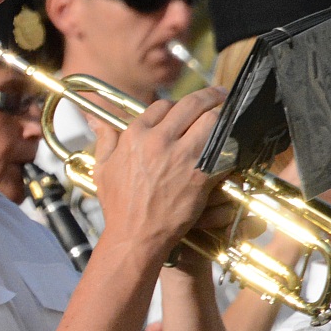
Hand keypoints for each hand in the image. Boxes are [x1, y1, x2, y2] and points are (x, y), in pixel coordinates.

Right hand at [91, 86, 225, 261]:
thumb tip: (95, 119)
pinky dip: (232, 141)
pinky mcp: (201, 173)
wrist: (135, 235)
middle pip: (191, 105)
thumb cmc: (118, 206)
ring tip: (229, 115)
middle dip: (209, 96)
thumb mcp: (102, 170)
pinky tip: (236, 138)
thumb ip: (104, 140)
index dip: (175, 106)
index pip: (162, 106)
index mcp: (134, 136)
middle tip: (219, 94)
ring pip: (212, 120)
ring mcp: (182, 156)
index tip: (184, 110)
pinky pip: (224, 147)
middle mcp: (158, 141)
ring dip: (222, 116)